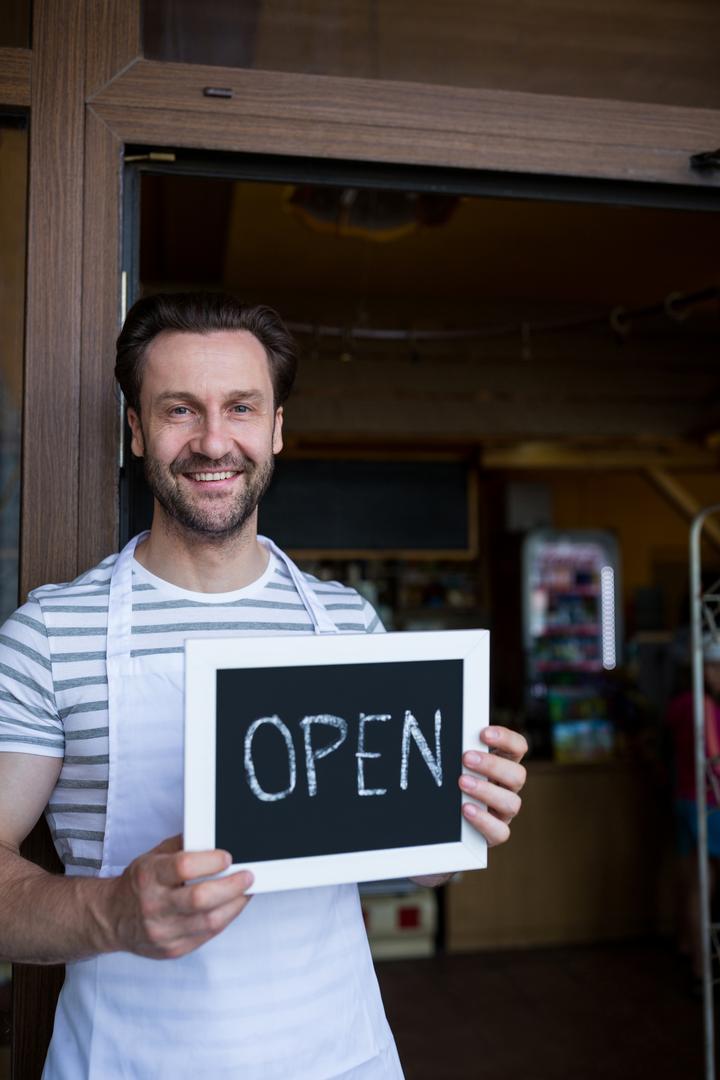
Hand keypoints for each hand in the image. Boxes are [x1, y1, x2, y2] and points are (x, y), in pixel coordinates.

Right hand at [99, 835, 252, 959]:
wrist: (112, 918)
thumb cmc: (138, 883)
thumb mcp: (153, 856)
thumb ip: (183, 846)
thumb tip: (215, 836)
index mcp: (149, 876)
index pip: (184, 867)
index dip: (210, 861)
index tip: (227, 856)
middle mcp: (154, 905)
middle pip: (201, 898)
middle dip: (231, 886)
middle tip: (247, 875)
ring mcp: (163, 931)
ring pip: (209, 921)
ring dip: (235, 904)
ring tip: (245, 891)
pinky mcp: (172, 949)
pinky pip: (206, 935)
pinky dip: (225, 919)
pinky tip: (231, 906)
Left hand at [458, 726, 527, 846]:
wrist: (446, 821)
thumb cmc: (452, 781)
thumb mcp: (456, 763)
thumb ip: (459, 750)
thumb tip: (444, 734)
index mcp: (503, 764)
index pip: (518, 747)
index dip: (506, 739)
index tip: (483, 734)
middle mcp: (508, 787)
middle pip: (518, 775)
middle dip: (492, 765)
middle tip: (466, 758)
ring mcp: (504, 811)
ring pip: (512, 803)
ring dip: (486, 791)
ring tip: (462, 783)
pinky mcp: (496, 832)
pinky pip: (500, 831)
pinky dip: (484, 820)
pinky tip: (466, 809)